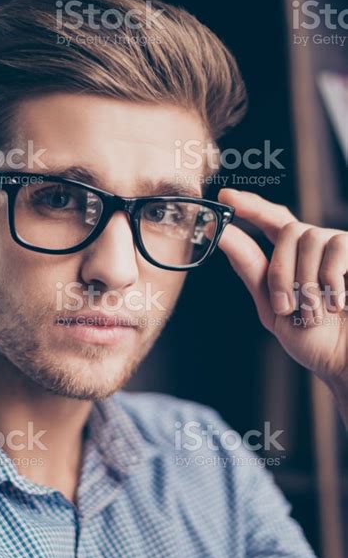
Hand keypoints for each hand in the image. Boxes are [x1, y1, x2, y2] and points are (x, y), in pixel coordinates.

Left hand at [217, 189, 346, 397]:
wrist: (346, 361)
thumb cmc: (315, 339)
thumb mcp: (273, 307)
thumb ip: (251, 269)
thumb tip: (221, 233)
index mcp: (293, 257)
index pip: (271, 220)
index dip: (251, 206)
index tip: (225, 196)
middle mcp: (317, 245)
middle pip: (286, 230)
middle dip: (280, 272)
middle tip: (287, 308)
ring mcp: (339, 247)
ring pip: (309, 238)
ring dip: (306, 282)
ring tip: (315, 313)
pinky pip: (336, 248)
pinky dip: (330, 279)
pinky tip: (337, 303)